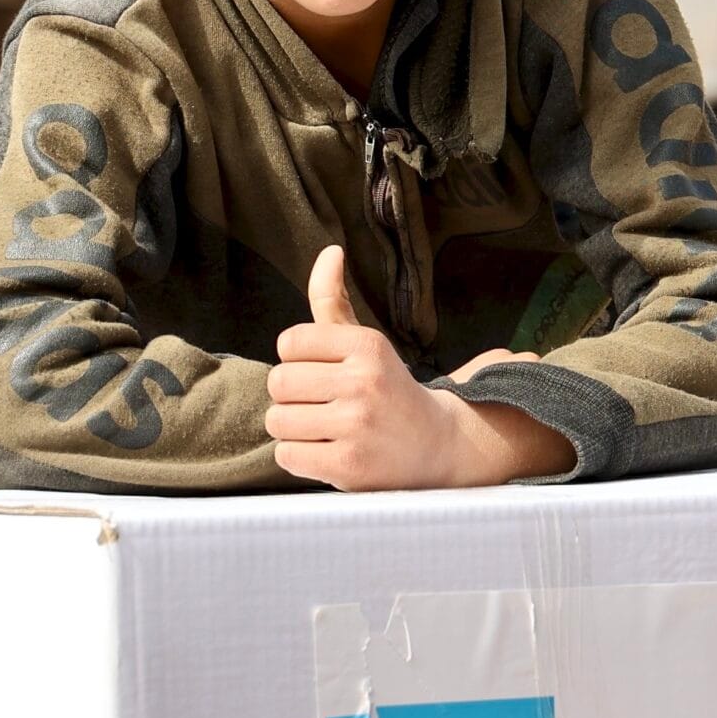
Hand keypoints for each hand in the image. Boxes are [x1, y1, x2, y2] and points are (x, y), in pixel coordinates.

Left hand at [267, 247, 570, 489]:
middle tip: (320, 405)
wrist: (438, 445)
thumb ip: (333, 299)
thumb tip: (329, 251)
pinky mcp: (349, 466)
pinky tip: (326, 452)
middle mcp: (363, 382)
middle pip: (278, 383)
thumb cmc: (387, 389)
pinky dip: (299, 457)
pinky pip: (287, 455)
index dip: (297, 361)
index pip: (289, 343)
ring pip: (278, 421)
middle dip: (291, 397)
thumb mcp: (364, 343)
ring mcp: (357, 426)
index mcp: (366, 346)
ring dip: (293, 429)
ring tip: (323, 430)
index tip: (321, 373)